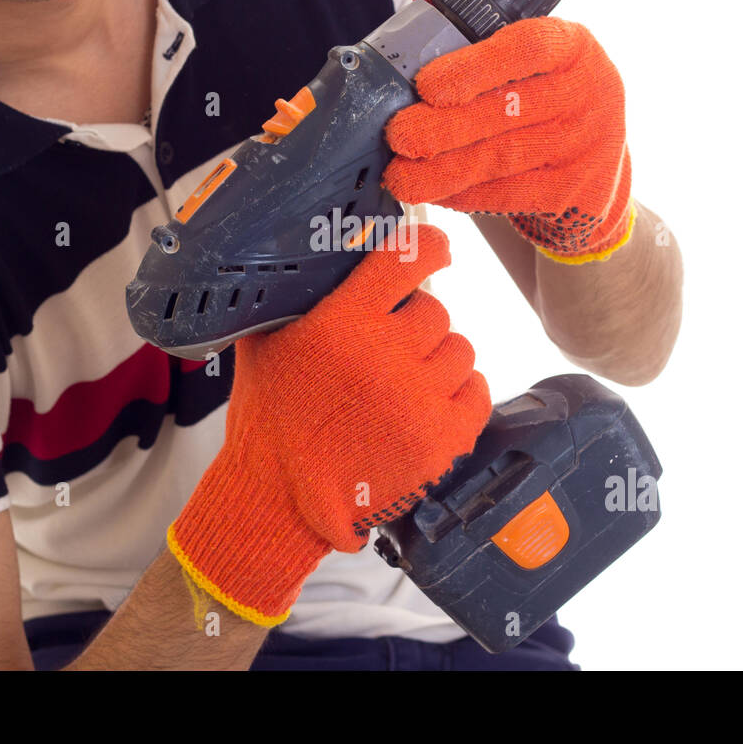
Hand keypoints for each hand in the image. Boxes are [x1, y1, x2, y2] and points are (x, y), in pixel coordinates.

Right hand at [167, 223, 491, 625]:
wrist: (278, 496)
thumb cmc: (269, 418)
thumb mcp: (265, 341)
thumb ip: (300, 296)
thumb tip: (330, 254)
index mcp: (343, 320)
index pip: (408, 257)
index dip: (429, 247)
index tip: (436, 251)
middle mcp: (387, 353)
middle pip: (435, 310)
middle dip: (415, 326)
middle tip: (389, 352)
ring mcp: (419, 398)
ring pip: (460, 350)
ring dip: (438, 361)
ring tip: (405, 385)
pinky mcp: (443, 438)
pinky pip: (477, 392)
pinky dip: (460, 394)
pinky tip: (430, 403)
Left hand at [382, 0, 636, 263]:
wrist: (588, 167)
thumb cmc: (533, 91)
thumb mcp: (505, 42)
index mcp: (572, 45)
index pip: (528, 47)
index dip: (477, 65)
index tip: (427, 84)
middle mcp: (591, 92)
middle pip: (509, 111)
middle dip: (445, 127)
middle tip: (397, 135)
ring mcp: (589, 145)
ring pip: (505, 159)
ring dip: (445, 169)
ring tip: (400, 175)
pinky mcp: (578, 192)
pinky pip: (511, 194)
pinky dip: (466, 194)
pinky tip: (434, 191)